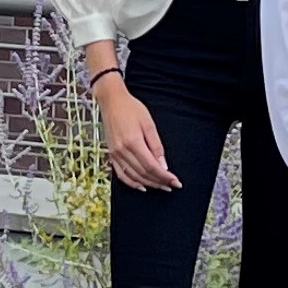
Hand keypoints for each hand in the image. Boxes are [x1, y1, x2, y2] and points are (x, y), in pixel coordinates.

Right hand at [94, 74, 176, 191]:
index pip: (151, 166)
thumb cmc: (131, 108)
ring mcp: (115, 154)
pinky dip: (132, 183)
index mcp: (133, 142)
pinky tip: (141, 186)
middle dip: (159, 182)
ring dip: (148, 184)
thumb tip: (163, 165)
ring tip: (161, 186)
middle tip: (172, 186)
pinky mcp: (111, 155)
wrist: (112, 101)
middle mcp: (122, 151)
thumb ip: (156, 146)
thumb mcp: (148, 123)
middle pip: (143, 173)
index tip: (175, 181)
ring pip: (133, 176)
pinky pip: (121, 174)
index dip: (164, 176)